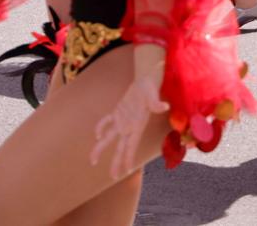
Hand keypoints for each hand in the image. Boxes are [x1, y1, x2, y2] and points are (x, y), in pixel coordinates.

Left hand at [91, 44, 167, 178]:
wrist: (147, 79)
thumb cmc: (150, 87)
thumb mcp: (153, 94)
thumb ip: (156, 103)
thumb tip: (164, 107)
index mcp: (136, 125)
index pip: (131, 146)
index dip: (128, 158)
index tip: (126, 171)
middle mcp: (129, 125)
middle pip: (121, 148)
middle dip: (116, 162)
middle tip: (112, 177)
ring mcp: (122, 119)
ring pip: (109, 138)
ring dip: (101, 148)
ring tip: (92, 161)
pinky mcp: (118, 112)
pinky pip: (107, 122)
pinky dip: (101, 128)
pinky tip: (96, 135)